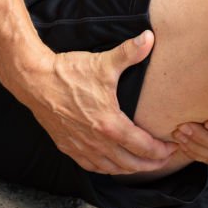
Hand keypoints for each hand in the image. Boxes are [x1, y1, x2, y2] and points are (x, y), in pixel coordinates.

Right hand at [22, 30, 177, 174]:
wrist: (34, 81)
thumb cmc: (69, 73)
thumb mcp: (103, 63)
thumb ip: (130, 52)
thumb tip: (150, 37)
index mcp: (110, 125)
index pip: (143, 147)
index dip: (161, 151)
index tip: (173, 147)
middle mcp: (96, 142)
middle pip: (131, 164)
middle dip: (152, 164)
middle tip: (165, 158)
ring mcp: (81, 147)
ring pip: (112, 169)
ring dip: (131, 169)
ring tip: (144, 164)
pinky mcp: (67, 147)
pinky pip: (92, 167)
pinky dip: (107, 169)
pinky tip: (113, 165)